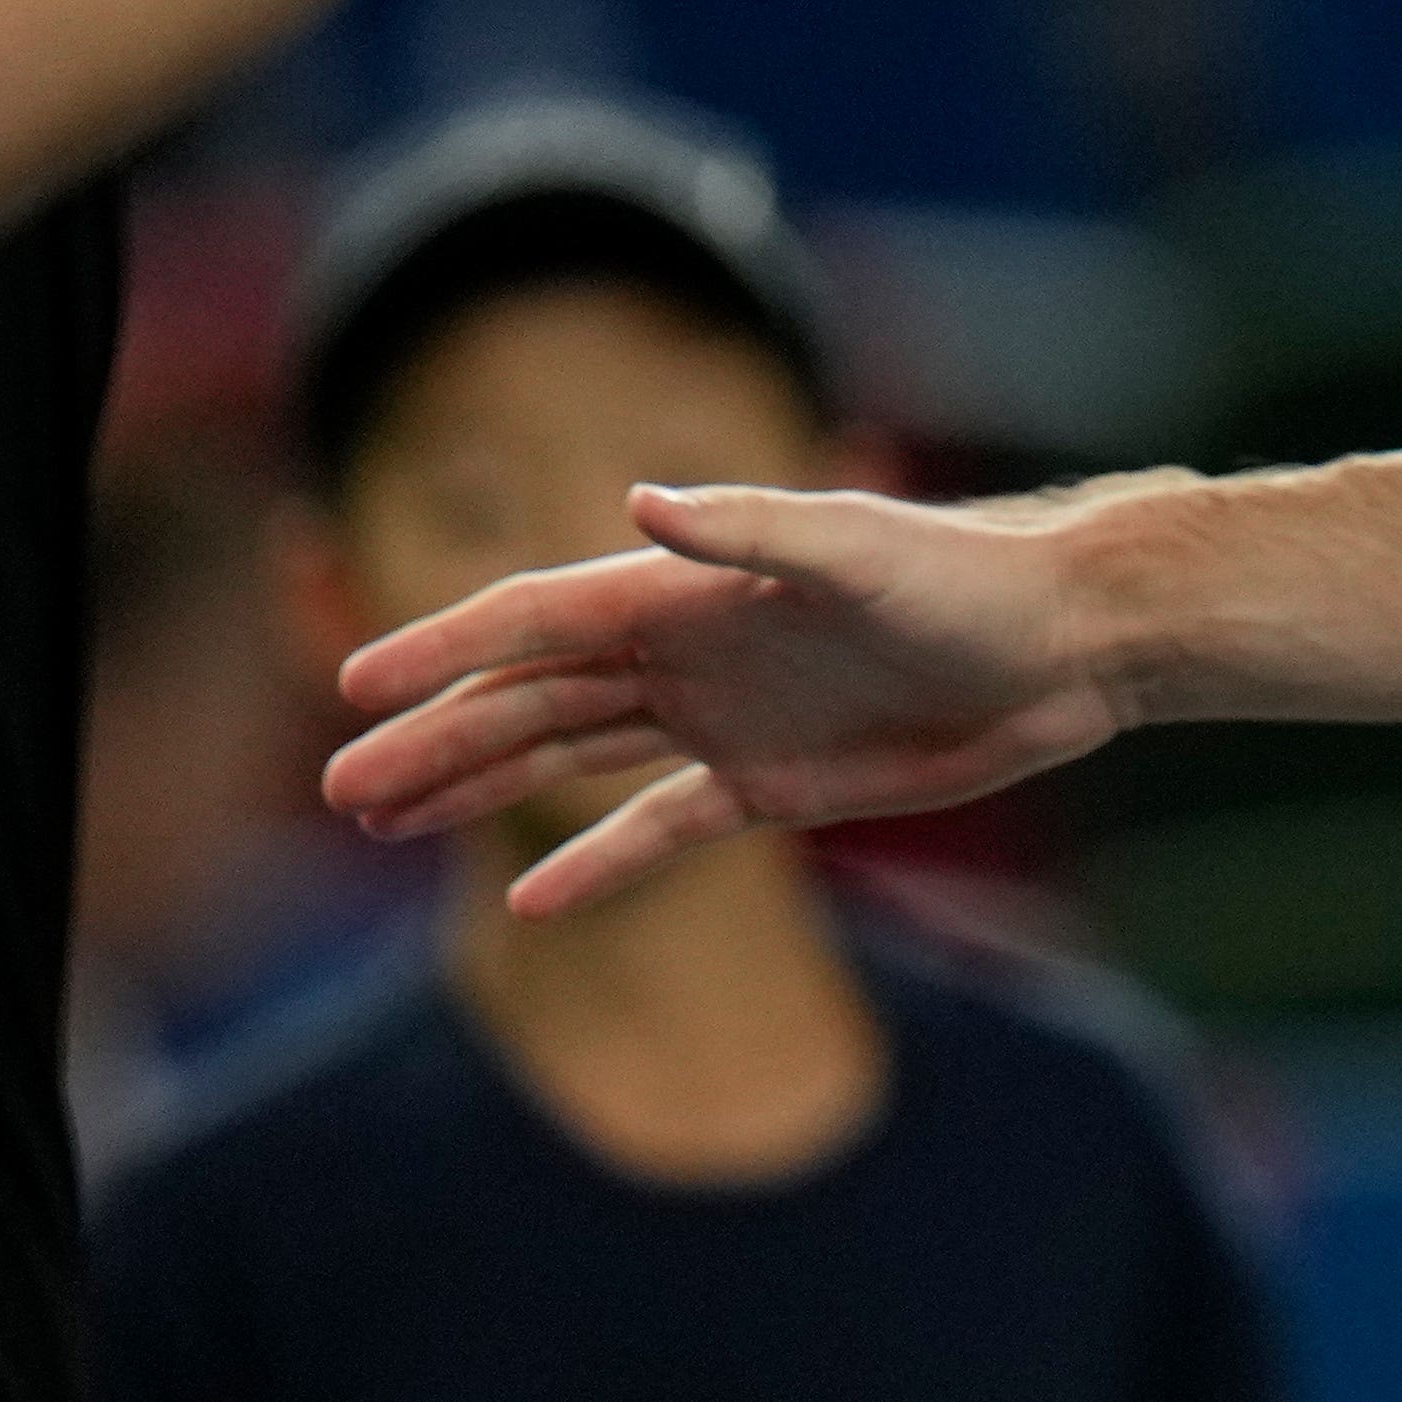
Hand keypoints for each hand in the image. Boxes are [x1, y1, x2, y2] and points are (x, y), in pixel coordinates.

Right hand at [320, 477, 1157, 918]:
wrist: (1062, 642)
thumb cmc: (965, 579)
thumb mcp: (857, 550)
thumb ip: (748, 529)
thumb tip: (640, 504)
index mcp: (684, 592)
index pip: (532, 619)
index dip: (440, 647)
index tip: (351, 684)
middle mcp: (687, 652)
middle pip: (528, 698)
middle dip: (433, 739)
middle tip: (339, 789)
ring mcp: (724, 719)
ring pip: (572, 756)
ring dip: (483, 788)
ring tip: (389, 823)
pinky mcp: (775, 784)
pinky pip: (661, 829)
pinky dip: (597, 861)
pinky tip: (528, 898)